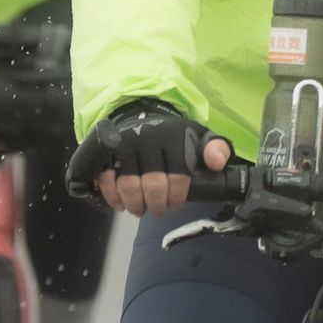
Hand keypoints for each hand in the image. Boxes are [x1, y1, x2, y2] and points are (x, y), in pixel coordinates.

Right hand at [70, 103, 231, 215]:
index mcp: (174, 136)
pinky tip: (121, 202)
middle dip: (156, 205)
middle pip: (153, 186)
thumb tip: (217, 162)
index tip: (174, 204)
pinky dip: (113, 197)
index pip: (178, 177)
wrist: (140, 114)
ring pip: (129, 186)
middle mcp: (148, 138)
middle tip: (157, 209)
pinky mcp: (106, 149)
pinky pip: (106, 179)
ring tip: (140, 208)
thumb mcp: (200, 138)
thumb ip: (217, 149)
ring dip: (135, 205)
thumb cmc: (173, 136)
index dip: (176, 198)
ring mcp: (124, 143)